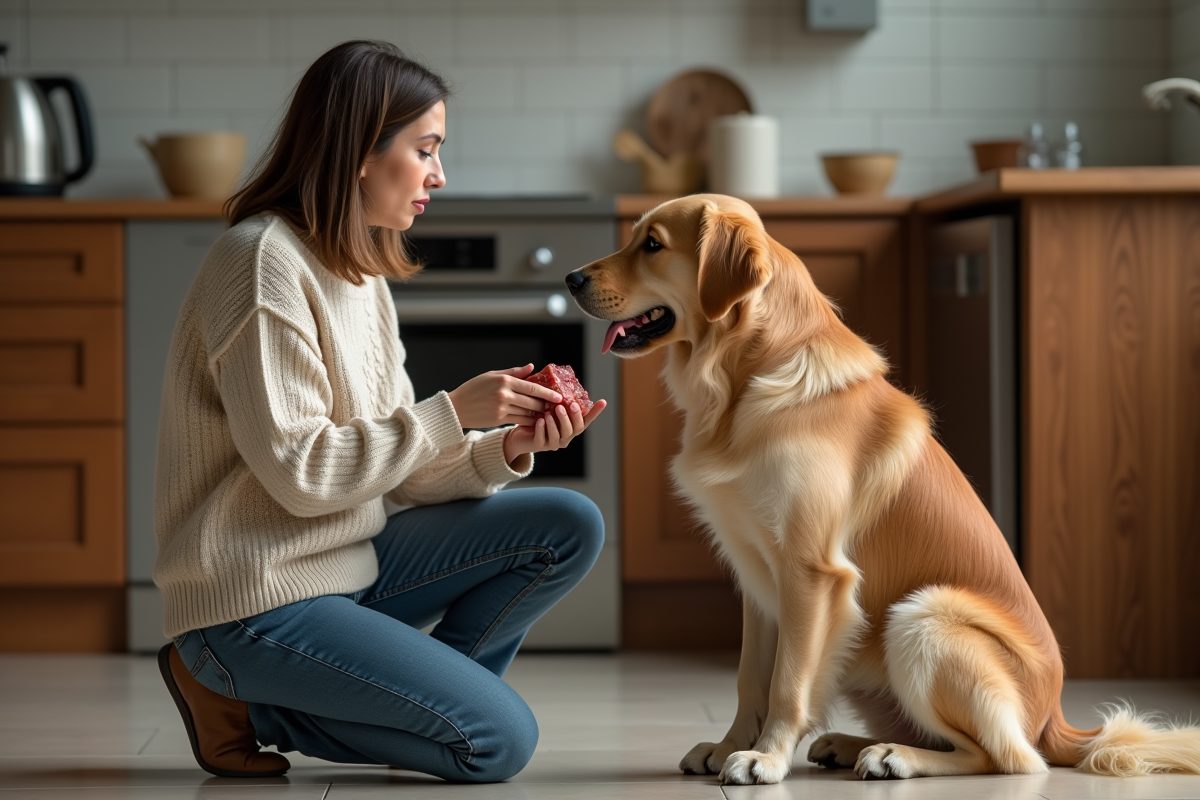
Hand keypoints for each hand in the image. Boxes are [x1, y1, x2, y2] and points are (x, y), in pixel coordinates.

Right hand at [447, 364, 561, 429]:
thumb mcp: (492, 375)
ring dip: (540, 414)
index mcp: (504, 381)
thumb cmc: (474, 388)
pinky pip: (520, 421)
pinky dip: (530, 421)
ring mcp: (502, 408)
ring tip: (549, 414)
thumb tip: (531, 367)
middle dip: (547, 405)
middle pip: (533, 401)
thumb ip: (513, 372)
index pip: (532, 387)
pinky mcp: (499, 420)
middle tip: (557, 406)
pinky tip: (536, 421)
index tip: (559, 396)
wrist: (457, 407)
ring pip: (528, 413)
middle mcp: (504, 395)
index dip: (548, 393)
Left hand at [504, 399, 606, 464]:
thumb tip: (554, 376)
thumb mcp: (546, 405)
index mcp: (570, 426)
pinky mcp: (539, 446)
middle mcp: (565, 436)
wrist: (519, 434)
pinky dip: (542, 429)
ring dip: (556, 423)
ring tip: (550, 412)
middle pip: (574, 429)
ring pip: (559, 435)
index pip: (586, 420)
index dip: (595, 412)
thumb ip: (554, 397)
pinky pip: (542, 439)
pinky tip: (540, 420)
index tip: (603, 401)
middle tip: (568, 405)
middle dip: (572, 417)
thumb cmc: (535, 417)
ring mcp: (553, 443)